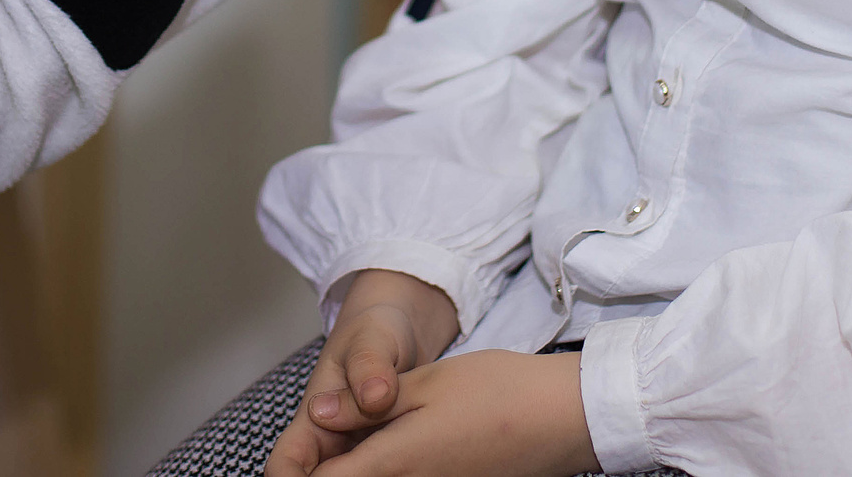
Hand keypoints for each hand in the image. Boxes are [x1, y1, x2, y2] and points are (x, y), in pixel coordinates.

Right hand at [266, 270, 463, 476]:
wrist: (399, 330)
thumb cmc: (376, 330)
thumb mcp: (373, 338)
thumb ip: (370, 365)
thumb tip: (374, 397)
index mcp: (314, 417)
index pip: (286, 464)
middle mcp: (331, 441)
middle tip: (382, 472)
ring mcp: (358, 450)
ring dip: (369, 476)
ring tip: (401, 468)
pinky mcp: (384, 452)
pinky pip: (380, 472)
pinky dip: (392, 471)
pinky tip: (415, 466)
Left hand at [278, 351, 596, 476]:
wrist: (567, 418)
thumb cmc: (501, 393)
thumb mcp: (427, 382)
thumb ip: (367, 402)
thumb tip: (317, 416)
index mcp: (396, 463)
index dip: (293, 474)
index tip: (285, 462)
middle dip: (323, 473)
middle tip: (320, 443)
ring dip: (356, 471)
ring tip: (351, 439)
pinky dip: (385, 471)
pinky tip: (389, 445)